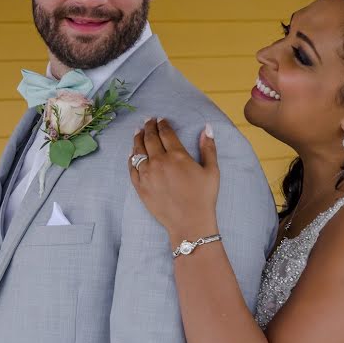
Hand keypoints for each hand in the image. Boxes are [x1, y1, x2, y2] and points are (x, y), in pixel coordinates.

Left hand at [129, 118, 219, 239]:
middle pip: (150, 138)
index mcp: (177, 155)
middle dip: (149, 127)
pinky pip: (132, 167)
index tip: (161, 119)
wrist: (189, 223)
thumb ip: (208, 148)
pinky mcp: (140, 187)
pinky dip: (131, 157)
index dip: (163, 124)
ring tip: (138, 132)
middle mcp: (159, 162)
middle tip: (148, 121)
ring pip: (138, 151)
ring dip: (137, 139)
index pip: (166, 133)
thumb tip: (207, 128)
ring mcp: (147, 174)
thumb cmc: (203, 197)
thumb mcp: (212, 171)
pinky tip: (132, 152)